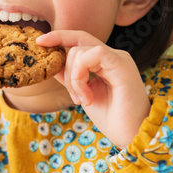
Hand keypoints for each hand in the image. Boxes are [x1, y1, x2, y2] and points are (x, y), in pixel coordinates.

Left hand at [35, 30, 149, 148]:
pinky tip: (87, 97)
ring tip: (83, 100)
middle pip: (77, 41)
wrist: (133, 135)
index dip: (59, 37)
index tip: (39, 42)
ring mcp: (119, 58)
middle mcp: (113, 56)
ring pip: (80, 50)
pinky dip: (81, 75)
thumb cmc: (113, 119)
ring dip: (73, 78)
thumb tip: (53, 65)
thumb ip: (71, 78)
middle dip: (64, 67)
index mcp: (105, 62)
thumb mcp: (84, 95)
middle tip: (74, 96)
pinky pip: (93, 55)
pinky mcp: (122, 64)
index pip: (79, 40)